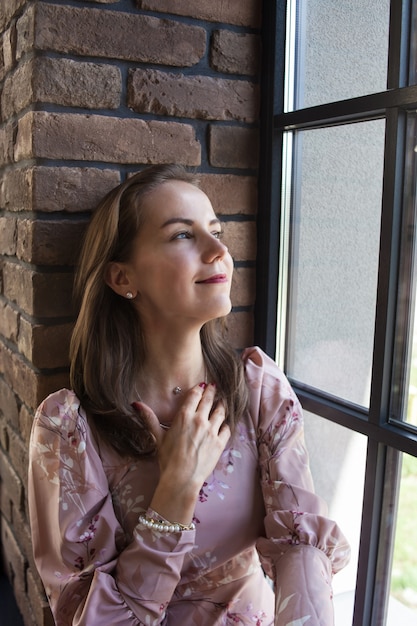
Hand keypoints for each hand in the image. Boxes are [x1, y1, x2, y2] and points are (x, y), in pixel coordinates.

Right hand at [132, 383, 230, 523]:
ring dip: (221, 405)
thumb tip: (136, 403)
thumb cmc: (167, 459)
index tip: (202, 385)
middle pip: (209, 400)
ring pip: (220, 412)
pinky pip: (226, 428)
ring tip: (221, 402)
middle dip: (212, 392)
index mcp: (184, 416)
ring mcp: (212, 431)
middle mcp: (200, 420)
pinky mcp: (220, 442)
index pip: (195, 396)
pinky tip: (223, 424)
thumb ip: (149, 418)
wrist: (182, 478)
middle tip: (214, 387)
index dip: (199, 389)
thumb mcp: (157, 437)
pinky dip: (225, 425)